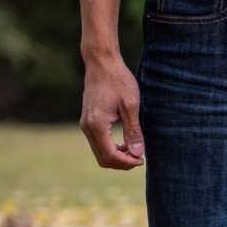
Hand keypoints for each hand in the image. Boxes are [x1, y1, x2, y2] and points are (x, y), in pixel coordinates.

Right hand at [78, 51, 143, 169]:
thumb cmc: (118, 81)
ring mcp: (85, 124)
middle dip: (121, 163)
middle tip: (139, 158)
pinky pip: (97, 142)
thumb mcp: (131, 106)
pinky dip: (110, 148)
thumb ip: (133, 131)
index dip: (127, 162)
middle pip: (102, 158)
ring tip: (134, 150)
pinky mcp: (87, 120)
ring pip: (99, 152)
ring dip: (116, 156)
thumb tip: (138, 153)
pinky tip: (124, 143)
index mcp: (97, 124)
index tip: (142, 160)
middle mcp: (87, 127)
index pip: (110, 155)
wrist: (102, 63)